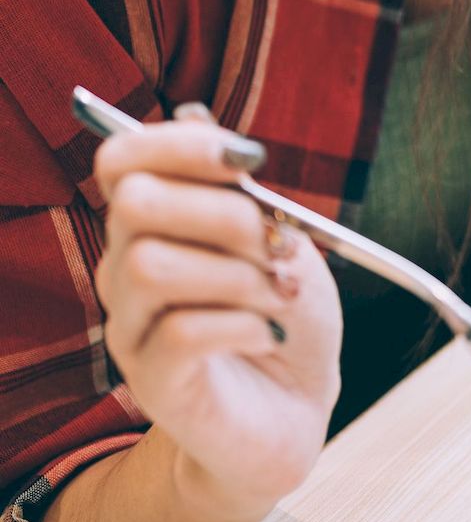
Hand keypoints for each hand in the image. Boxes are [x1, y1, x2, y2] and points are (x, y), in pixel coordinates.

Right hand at [93, 109, 342, 508]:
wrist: (297, 406)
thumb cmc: (284, 311)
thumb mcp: (279, 236)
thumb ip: (237, 186)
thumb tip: (194, 115)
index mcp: (154, 222)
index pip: (122, 158)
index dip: (182, 146)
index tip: (252, 162)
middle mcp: (125, 268)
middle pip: (134, 204)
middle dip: (224, 214)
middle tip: (280, 246)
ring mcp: (131, 327)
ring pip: (150, 265)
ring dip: (238, 275)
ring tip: (281, 295)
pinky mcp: (150, 382)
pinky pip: (180, 332)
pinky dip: (242, 324)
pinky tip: (267, 334)